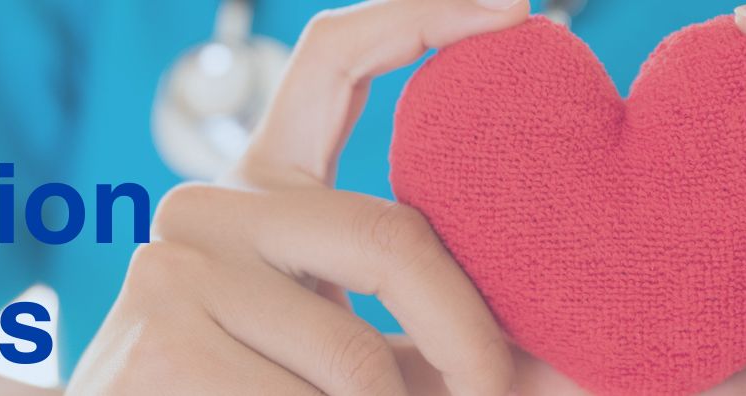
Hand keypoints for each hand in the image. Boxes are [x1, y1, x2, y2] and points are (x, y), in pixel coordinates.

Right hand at [67, 0, 528, 393]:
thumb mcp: (361, 353)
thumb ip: (436, 321)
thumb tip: (582, 342)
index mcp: (262, 190)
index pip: (332, 61)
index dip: (423, 16)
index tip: (516, 8)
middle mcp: (210, 206)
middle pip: (389, 236)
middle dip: (466, 334)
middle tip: (493, 392)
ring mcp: (177, 267)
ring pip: (360, 355)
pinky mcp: (163, 342)